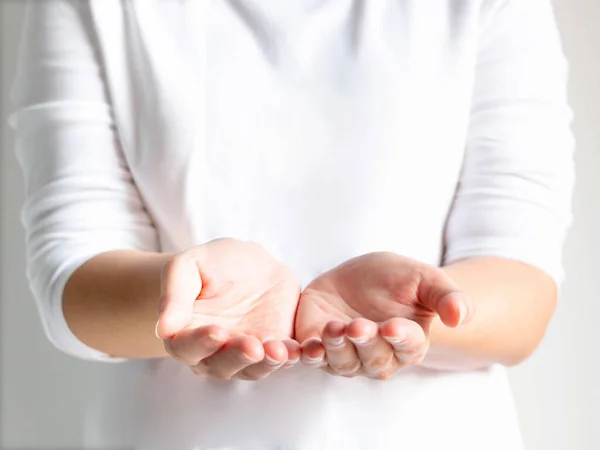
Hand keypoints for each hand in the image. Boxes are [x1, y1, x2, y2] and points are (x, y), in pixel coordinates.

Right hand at [156, 238, 300, 380]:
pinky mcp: (276, 349)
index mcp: (185, 334)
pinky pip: (282, 359)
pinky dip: (290, 357)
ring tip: (278, 351)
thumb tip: (163, 328)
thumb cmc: (211, 265)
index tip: (216, 331)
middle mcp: (214, 353)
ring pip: (253, 368)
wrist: (248, 263)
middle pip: (221, 365)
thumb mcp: (188, 266)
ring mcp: (246, 354)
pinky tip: (298, 350)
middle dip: (237, 357)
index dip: (201, 342)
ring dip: (266, 363)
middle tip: (252, 346)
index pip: (187, 347)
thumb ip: (175, 295)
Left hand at [295, 252, 473, 378]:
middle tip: (359, 325)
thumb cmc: (397, 279)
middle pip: (374, 359)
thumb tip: (462, 317)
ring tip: (334, 328)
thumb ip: (446, 297)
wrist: (359, 277)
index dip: (401, 338)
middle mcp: (378, 356)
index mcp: (409, 342)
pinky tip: (306, 348)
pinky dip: (309, 356)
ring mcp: (346, 355)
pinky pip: (313, 358)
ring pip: (343, 362)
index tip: (393, 326)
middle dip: (366, 343)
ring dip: (337, 349)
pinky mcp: (318, 346)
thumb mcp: (424, 279)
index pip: (409, 346)